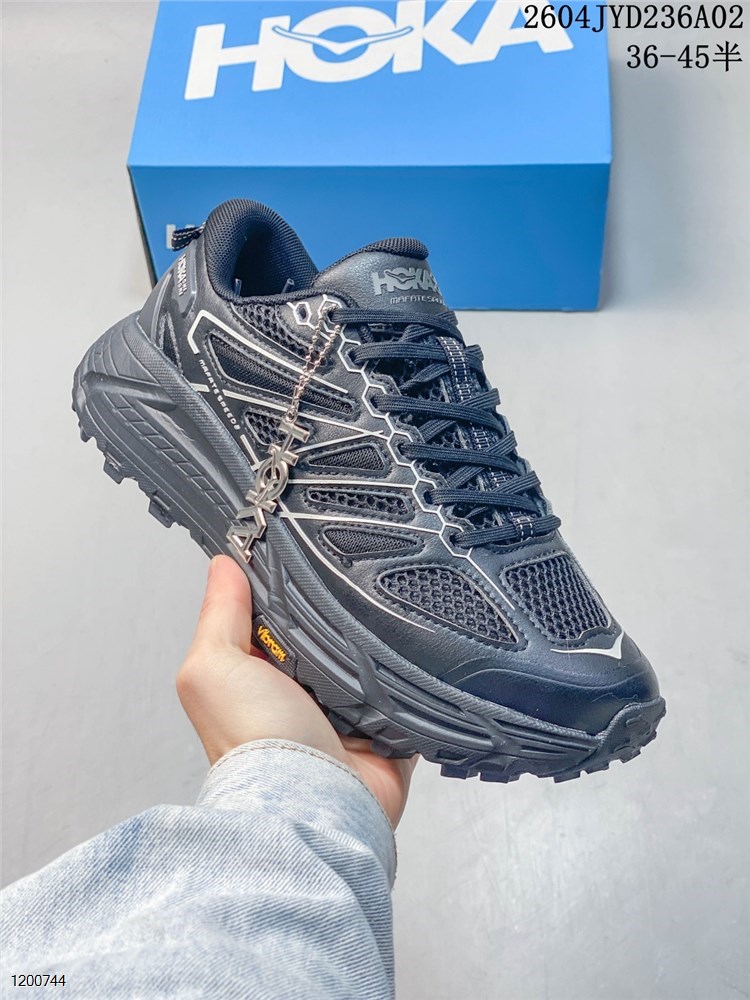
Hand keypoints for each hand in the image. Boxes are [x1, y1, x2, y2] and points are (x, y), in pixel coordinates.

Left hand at [177, 555, 416, 826]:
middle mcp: (300, 691)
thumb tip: (222, 565)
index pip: (274, 612)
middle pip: (326, 630)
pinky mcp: (386, 727)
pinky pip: (406, 688)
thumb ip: (219, 614)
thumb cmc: (254, 744)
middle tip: (349, 582)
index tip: (303, 549)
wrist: (314, 803)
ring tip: (380, 619)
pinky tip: (409, 655)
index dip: (285, 585)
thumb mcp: (213, 667)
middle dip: (337, 611)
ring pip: (368, 656)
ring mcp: (345, 710)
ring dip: (374, 642)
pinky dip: (410, 675)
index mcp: (257, 673)